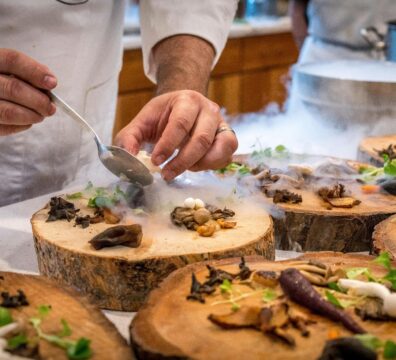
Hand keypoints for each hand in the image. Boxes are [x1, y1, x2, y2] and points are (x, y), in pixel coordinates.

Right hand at [0, 49, 56, 135]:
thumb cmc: (3, 82)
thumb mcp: (10, 71)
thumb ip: (26, 75)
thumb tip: (49, 84)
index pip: (13, 60)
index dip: (35, 72)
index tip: (53, 83)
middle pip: (14, 88)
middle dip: (39, 100)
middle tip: (51, 107)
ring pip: (9, 112)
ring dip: (32, 115)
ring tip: (41, 115)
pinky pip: (5, 128)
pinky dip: (22, 125)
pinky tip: (28, 121)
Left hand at [115, 90, 237, 180]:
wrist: (183, 108)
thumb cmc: (163, 116)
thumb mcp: (142, 122)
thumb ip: (129, 138)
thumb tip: (126, 159)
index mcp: (187, 100)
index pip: (180, 123)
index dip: (168, 145)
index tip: (155, 162)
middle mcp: (209, 110)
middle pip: (201, 139)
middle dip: (182, 161)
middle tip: (166, 174)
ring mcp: (222, 123)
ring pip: (220, 148)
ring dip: (199, 165)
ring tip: (182, 169)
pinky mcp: (228, 137)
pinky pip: (227, 156)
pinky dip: (212, 165)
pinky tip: (195, 166)